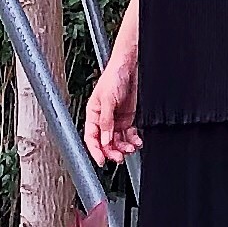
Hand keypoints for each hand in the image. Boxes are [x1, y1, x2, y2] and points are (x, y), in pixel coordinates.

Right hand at [85, 44, 139, 166]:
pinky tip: (137, 142)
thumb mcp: (107, 98)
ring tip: (130, 149)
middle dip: (112, 151)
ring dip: (123, 147)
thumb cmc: (114, 75)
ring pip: (117, 141)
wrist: (131, 65)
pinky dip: (133, 140)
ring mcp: (116, 119)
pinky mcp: (128, 118)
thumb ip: (106, 120)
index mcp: (93, 113)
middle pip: (105, 142)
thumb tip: (106, 140)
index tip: (101, 161)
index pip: (91, 137)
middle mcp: (104, 118)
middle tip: (119, 157)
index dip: (95, 150)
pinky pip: (129, 135)